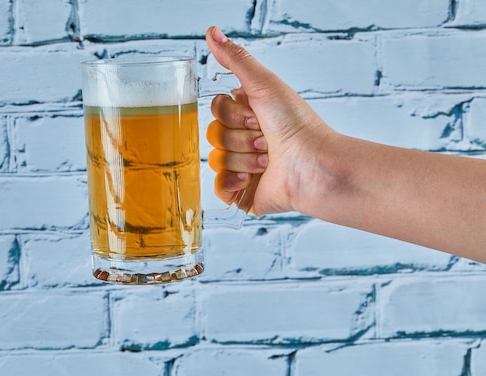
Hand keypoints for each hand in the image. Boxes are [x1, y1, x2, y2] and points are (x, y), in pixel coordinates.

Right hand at [205, 26, 336, 215]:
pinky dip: (231, 183)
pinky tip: (250, 179)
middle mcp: (244, 140)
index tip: (258, 117)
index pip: (216, 109)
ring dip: (242, 159)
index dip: (233, 114)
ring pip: (216, 160)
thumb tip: (212, 32)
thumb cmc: (297, 126)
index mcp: (249, 115)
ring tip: (267, 162)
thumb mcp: (265, 84)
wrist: (313, 166)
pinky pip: (218, 188)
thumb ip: (236, 59)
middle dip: (240, 138)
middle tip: (267, 141)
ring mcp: (242, 167)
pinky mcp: (242, 194)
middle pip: (214, 133)